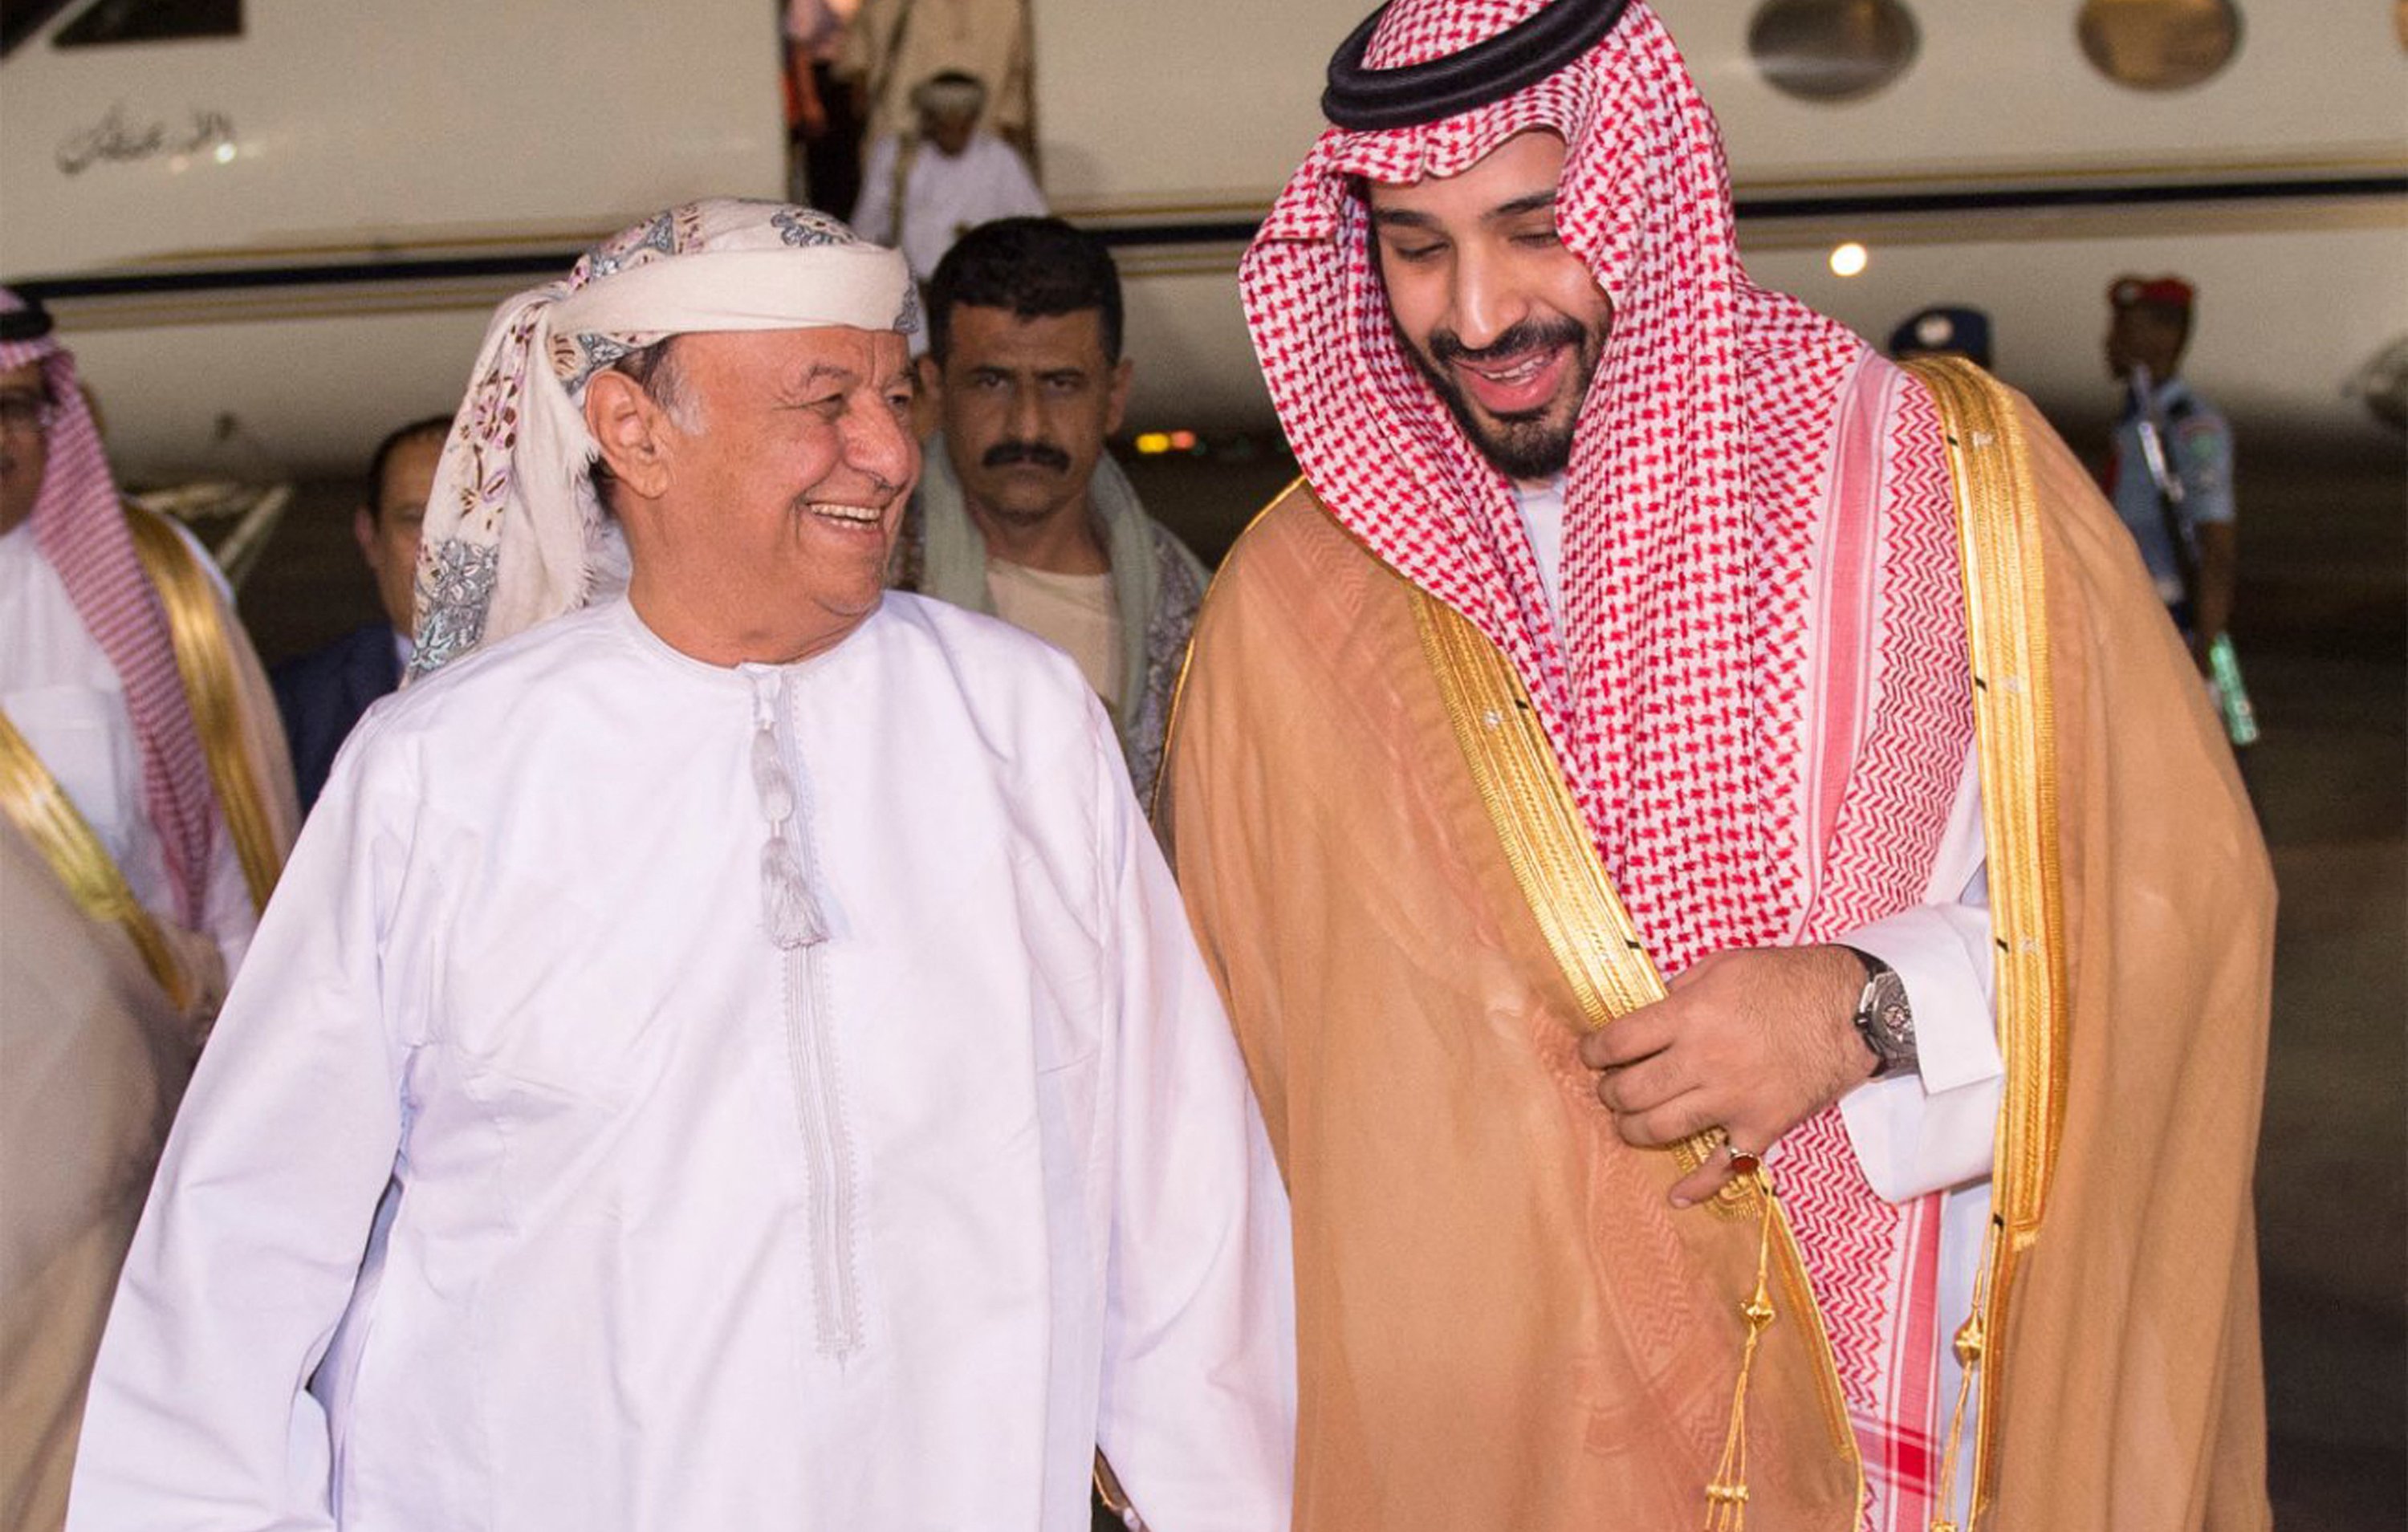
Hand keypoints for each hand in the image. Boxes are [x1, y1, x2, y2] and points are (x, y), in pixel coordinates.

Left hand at [1576, 945, 1875, 1206]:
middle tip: (1609, 1088)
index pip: (1618, 1042)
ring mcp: (1732, 1099)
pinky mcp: (1761, 1126)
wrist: (1854, 1010)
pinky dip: (1697, 1186)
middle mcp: (1704, 1061)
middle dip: (1609, 1092)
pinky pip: (1723, 1166)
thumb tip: (1646, 1013)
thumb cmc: (1787, 980)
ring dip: (1632, 1129)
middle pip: (1631, 1091)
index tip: (1590, 1055)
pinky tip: (1676, 1195)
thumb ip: (1679, 989)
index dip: (1593, 1051)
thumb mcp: (1724, 965)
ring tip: (1627, 1121)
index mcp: (1690, 1015)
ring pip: (1660, 1128)